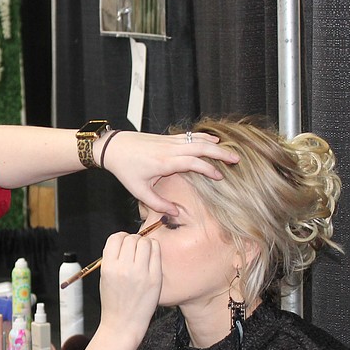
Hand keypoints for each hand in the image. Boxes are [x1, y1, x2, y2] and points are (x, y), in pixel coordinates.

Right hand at [96, 230, 161, 343]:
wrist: (123, 324)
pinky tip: (151, 258)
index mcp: (108, 267)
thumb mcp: (104, 278)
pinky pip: (157, 252)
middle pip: (131, 238)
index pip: (115, 238)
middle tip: (135, 250)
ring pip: (145, 242)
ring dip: (145, 244)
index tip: (124, 243)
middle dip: (133, 240)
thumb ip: (113, 259)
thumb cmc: (113, 302)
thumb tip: (125, 242)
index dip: (121, 237)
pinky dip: (154, 250)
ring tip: (143, 254)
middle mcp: (124, 268)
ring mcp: (141, 273)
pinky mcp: (155, 278)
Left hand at [100, 131, 238, 216]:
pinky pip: (190, 136)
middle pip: (201, 147)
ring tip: (230, 151)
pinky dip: (203, 137)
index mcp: (164, 162)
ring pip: (197, 140)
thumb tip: (175, 213)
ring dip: (215, 144)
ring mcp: (169, 141)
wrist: (113, 147)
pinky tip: (214, 139)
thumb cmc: (125, 169)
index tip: (220, 177)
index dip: (209, 169)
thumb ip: (158, 204)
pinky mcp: (167, 137)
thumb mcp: (139, 191)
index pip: (194, 163)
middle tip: (236, 159)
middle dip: (221, 153)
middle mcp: (169, 149)